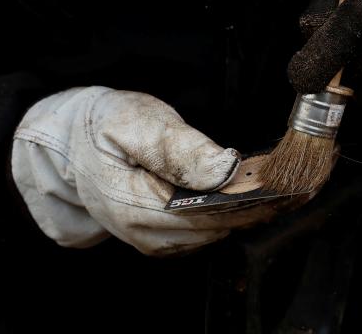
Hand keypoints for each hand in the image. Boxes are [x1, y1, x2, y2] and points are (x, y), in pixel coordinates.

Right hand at [12, 87, 301, 255]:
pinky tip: (247, 189)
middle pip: (217, 227)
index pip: (209, 214)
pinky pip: (204, 229)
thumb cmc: (101, 125)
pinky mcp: (161, 234)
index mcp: (136, 208)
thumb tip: (223, 169)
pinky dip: (230, 210)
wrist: (69, 141)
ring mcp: (153, 239)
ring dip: (246, 209)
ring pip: (214, 231)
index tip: (283, 181)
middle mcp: (145, 235)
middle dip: (256, 204)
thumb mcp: (134, 121)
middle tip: (292, 178)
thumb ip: (177, 146)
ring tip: (276, 181)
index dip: (250, 199)